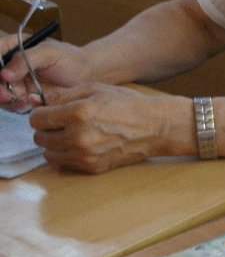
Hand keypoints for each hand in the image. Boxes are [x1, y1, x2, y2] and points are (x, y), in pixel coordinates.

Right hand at [0, 37, 91, 111]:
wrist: (87, 77)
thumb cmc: (71, 59)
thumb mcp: (49, 53)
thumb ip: (25, 60)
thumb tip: (4, 74)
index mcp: (14, 47)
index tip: (0, 75)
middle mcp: (10, 64)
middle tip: (6, 94)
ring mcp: (14, 81)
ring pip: (0, 92)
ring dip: (5, 98)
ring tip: (21, 99)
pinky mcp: (22, 96)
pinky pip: (10, 103)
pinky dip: (16, 105)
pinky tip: (29, 103)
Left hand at [26, 84, 187, 172]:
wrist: (155, 127)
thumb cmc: (128, 104)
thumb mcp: (96, 89)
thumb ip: (63, 94)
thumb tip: (38, 100)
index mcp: (78, 113)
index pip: (36, 119)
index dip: (40, 114)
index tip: (49, 113)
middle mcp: (78, 137)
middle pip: (39, 137)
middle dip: (47, 129)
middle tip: (62, 123)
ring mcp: (85, 155)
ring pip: (48, 153)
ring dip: (55, 143)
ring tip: (72, 133)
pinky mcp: (92, 167)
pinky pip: (65, 163)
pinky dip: (68, 154)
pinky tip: (84, 143)